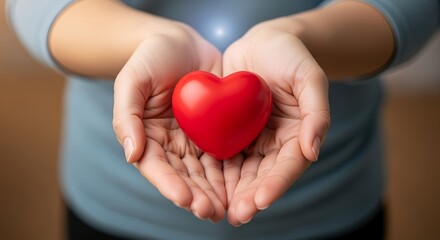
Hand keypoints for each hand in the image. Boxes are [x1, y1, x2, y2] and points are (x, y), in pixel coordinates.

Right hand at [113, 22, 225, 221]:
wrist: (183, 41)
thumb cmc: (152, 56)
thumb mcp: (132, 79)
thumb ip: (126, 115)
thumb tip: (131, 154)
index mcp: (148, 137)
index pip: (157, 167)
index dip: (169, 184)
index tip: (184, 199)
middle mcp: (172, 144)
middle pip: (184, 177)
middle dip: (197, 196)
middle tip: (212, 212)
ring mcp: (196, 140)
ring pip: (206, 173)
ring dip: (216, 192)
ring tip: (228, 209)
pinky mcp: (217, 131)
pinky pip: (225, 154)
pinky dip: (232, 172)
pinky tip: (243, 185)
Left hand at [222, 19, 329, 225]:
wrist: (262, 42)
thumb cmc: (290, 55)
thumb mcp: (309, 77)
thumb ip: (317, 112)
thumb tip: (314, 150)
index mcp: (298, 136)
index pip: (289, 166)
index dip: (276, 184)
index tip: (260, 201)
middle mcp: (275, 143)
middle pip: (263, 176)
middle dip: (250, 197)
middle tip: (235, 215)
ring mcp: (253, 139)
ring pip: (242, 172)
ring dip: (231, 192)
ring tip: (216, 210)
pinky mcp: (232, 132)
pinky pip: (223, 154)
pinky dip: (215, 172)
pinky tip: (201, 185)